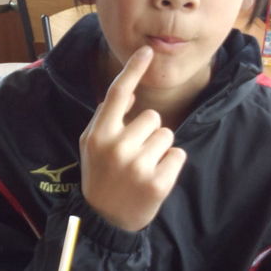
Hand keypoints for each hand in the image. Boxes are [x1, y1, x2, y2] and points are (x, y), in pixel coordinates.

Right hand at [79, 46, 187, 231]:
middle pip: (152, 117)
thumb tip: (130, 91)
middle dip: (148, 132)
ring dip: (160, 149)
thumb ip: (107, 117)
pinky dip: (171, 165)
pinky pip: (178, 155)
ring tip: (143, 167)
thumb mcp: (92, 145)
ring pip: (167, 135)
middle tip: (134, 155)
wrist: (104, 220)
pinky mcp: (158, 183)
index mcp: (99, 135)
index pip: (117, 94)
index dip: (132, 70)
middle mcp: (117, 147)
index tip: (146, 50)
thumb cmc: (100, 176)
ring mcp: (138, 166)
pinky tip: (154, 178)